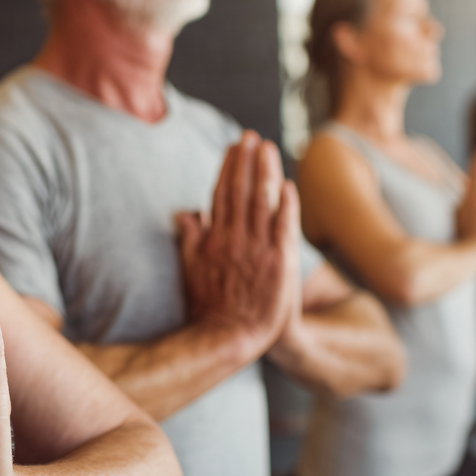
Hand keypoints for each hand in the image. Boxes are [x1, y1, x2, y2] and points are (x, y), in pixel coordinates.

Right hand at [177, 132, 297, 360]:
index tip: (234, 148)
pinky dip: (286, 207)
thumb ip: (191, 239)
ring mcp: (257, 250)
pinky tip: (289, 187)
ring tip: (268, 149)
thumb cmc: (209, 308)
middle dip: (246, 162)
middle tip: (251, 137)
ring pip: (262, 202)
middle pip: (241, 191)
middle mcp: (235, 239)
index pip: (222, 194)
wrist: (228, 338)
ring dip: (265, 173)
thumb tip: (187, 213)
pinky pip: (284, 228)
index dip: (229, 168)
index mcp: (215, 238)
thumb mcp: (192, 269)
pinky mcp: (279, 263)